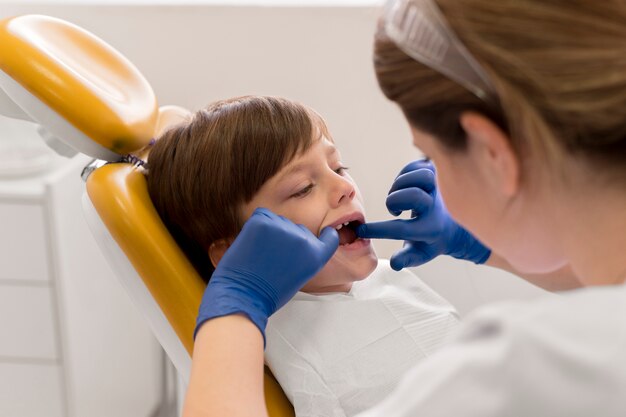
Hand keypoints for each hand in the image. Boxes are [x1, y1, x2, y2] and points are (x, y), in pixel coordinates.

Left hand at [195, 207, 338, 341]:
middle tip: (274, 256)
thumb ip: (306, 256)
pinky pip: (263, 215)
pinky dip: (258, 224)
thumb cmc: (269, 292)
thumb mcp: (300, 276)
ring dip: (272, 231)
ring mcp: (282, 228)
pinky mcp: (262, 222)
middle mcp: (303, 239)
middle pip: (299, 229)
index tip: (323, 232)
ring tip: (261, 253)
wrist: (244, 295)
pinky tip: (253, 242)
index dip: (325, 234)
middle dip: (288, 238)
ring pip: (279, 221)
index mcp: (315, 255)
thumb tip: (299, 242)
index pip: (330, 237)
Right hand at [356, 160, 489, 270]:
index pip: (401, 229)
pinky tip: (403, 184)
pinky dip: (406, 172)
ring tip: (399, 194)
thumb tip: (394, 264)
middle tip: (394, 210)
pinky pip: (420, 164)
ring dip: (402, 183)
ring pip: (422, 176)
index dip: (377, 230)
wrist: (454, 225)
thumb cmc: (430, 240)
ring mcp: (438, 189)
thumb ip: (406, 259)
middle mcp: (436, 208)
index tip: (362, 230)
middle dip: (394, 201)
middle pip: (414, 196)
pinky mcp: (438, 174)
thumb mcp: (419, 253)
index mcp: (430, 229)